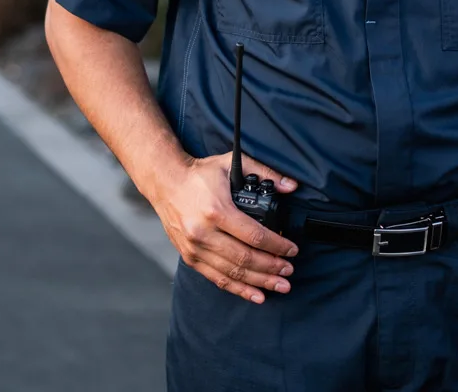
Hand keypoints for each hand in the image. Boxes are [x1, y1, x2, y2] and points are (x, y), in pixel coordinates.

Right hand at [152, 152, 299, 304]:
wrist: (165, 183)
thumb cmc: (200, 174)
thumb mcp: (231, 163)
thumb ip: (264, 172)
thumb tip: (291, 186)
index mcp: (217, 211)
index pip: (254, 235)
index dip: (277, 246)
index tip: (292, 250)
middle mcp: (204, 233)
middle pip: (244, 258)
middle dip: (271, 268)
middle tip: (289, 272)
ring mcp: (195, 248)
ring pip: (232, 272)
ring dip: (259, 282)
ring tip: (280, 286)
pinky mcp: (189, 257)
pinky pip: (217, 278)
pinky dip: (238, 289)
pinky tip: (255, 294)